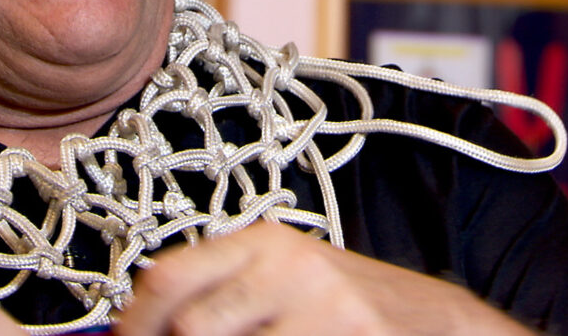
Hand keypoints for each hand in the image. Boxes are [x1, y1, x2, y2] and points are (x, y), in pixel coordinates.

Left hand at [114, 222, 537, 335]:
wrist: (435, 320)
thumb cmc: (350, 304)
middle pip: (186, 322)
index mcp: (263, 242)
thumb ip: (223, 292)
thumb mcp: (285, 280)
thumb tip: (147, 322)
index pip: (168, 276)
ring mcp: (319, 306)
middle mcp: (286, 265)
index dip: (132, 324)